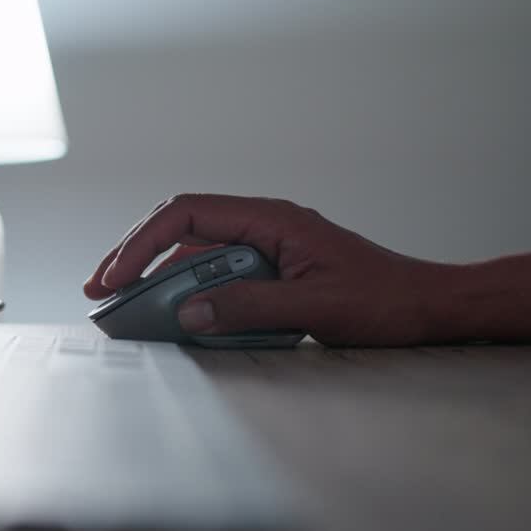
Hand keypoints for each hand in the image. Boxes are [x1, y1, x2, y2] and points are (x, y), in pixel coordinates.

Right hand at [83, 193, 457, 346]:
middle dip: (135, 255)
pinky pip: (218, 275)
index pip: (187, 214)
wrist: (430, 307)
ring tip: (124, 304)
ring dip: (159, 276)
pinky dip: (190, 293)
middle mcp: (263, 225)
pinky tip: (173, 316)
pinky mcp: (272, 270)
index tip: (116, 277)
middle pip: (181, 228)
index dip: (142, 243)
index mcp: (271, 219)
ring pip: (196, 253)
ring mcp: (266, 246)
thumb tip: (187, 313)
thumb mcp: (315, 308)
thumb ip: (249, 307)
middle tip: (100, 288)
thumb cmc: (386, 300)